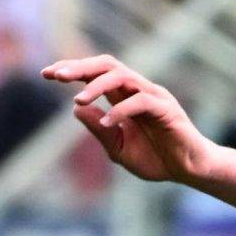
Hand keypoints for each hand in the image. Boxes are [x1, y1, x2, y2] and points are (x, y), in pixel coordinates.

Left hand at [42, 54, 217, 183]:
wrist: (190, 171)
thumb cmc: (158, 159)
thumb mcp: (118, 148)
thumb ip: (98, 130)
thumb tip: (76, 109)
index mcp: (124, 96)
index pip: (95, 72)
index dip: (70, 69)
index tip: (46, 74)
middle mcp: (138, 90)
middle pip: (106, 64)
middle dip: (79, 67)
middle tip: (56, 76)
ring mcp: (154, 97)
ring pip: (122, 76)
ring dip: (96, 85)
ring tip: (79, 100)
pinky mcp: (167, 109)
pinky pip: (140, 101)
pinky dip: (120, 110)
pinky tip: (107, 123)